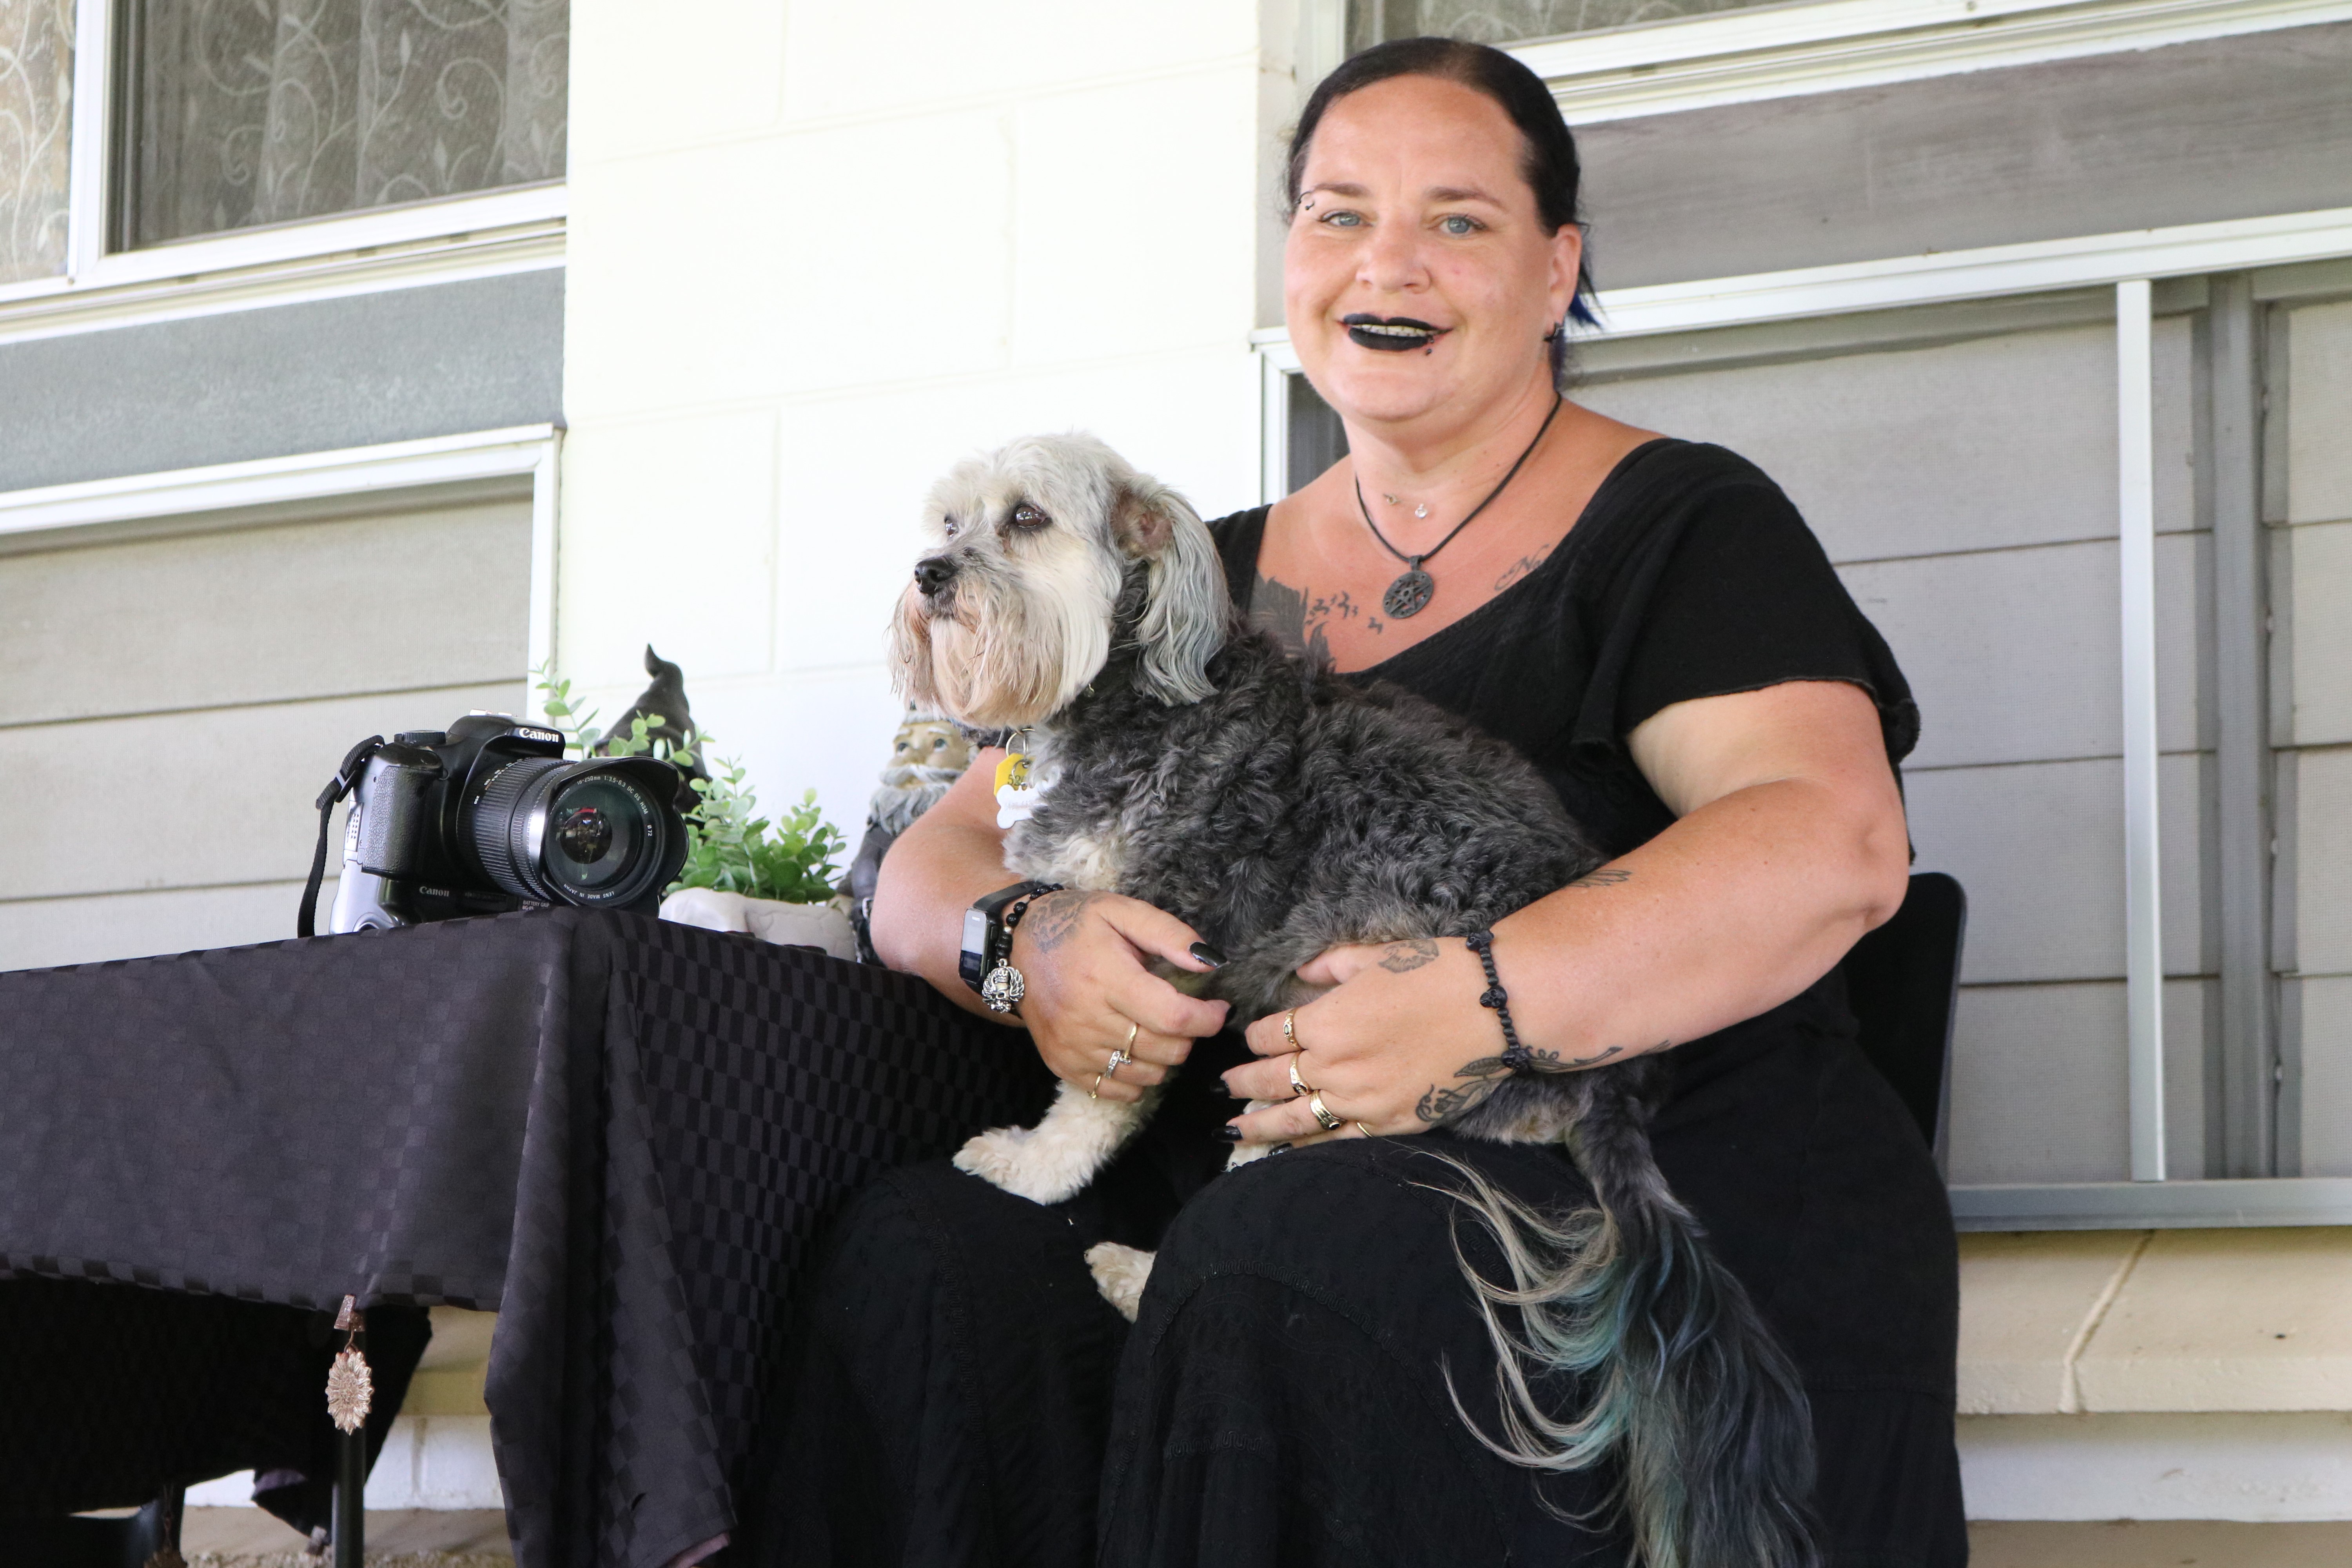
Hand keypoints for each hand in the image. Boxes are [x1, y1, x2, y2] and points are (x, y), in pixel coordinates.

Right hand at [1009, 890, 1228, 1102]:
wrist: (1015, 947)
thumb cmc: (1075, 926)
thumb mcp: (1122, 911)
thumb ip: (1169, 934)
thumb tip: (1210, 962)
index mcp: (1106, 977)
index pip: (1173, 1017)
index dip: (1207, 1019)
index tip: (1218, 1009)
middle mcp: (1087, 1018)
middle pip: (1165, 1050)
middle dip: (1189, 1036)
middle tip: (1183, 1014)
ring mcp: (1073, 1047)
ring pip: (1146, 1075)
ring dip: (1165, 1058)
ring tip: (1158, 1030)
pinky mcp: (1062, 1065)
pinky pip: (1116, 1091)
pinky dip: (1137, 1078)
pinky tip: (1135, 1051)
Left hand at [1219, 937, 1516, 1147]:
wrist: (1493, 1007)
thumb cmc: (1435, 971)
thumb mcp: (1374, 955)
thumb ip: (1329, 965)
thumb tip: (1301, 972)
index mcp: (1327, 1020)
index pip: (1270, 1034)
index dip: (1256, 1035)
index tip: (1253, 1036)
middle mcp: (1336, 1064)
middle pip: (1272, 1079)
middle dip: (1242, 1081)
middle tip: (1224, 1085)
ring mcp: (1362, 1099)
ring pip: (1294, 1119)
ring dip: (1258, 1124)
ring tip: (1233, 1129)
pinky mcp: (1390, 1122)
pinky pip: (1336, 1139)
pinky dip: (1306, 1146)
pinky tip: (1287, 1149)